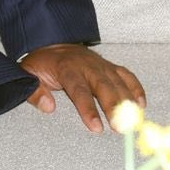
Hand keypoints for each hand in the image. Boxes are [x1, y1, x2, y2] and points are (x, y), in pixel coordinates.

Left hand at [19, 44, 145, 132]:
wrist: (53, 42)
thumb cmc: (42, 64)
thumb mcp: (28, 74)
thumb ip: (34, 91)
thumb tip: (49, 107)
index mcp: (67, 68)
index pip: (79, 90)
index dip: (88, 109)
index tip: (97, 128)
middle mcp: (88, 65)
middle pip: (104, 86)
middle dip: (114, 107)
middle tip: (121, 128)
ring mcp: (101, 64)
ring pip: (118, 81)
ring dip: (127, 101)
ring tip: (134, 122)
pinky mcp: (110, 66)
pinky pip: (126, 75)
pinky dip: (136, 88)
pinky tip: (141, 105)